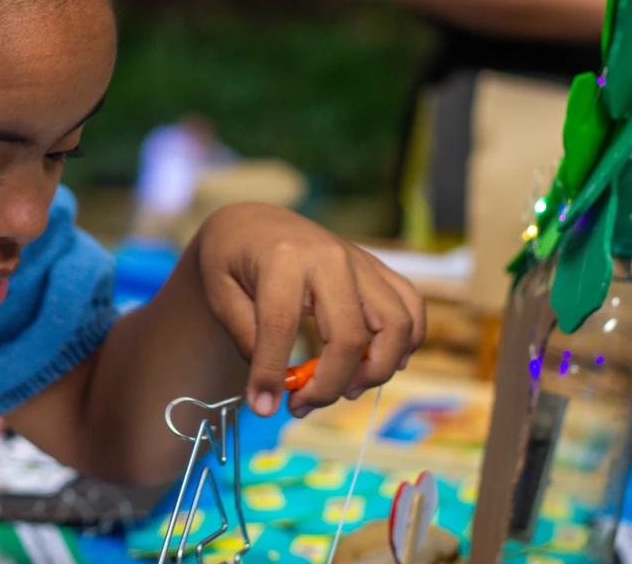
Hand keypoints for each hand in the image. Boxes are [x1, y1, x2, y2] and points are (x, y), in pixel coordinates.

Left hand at [192, 203, 424, 418]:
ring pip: (396, 325)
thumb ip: (247, 341)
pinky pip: (410, 309)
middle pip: (349, 334)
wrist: (254, 224)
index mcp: (284, 258)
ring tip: (343, 390)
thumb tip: (269, 396)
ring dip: (376, 371)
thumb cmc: (232, 259)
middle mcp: (330, 257)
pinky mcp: (377, 269)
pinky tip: (376, 366)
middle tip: (301, 406)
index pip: (283, 325)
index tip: (263, 407)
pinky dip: (406, 344)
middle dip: (328, 385)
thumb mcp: (220, 295)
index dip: (272, 373)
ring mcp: (361, 262)